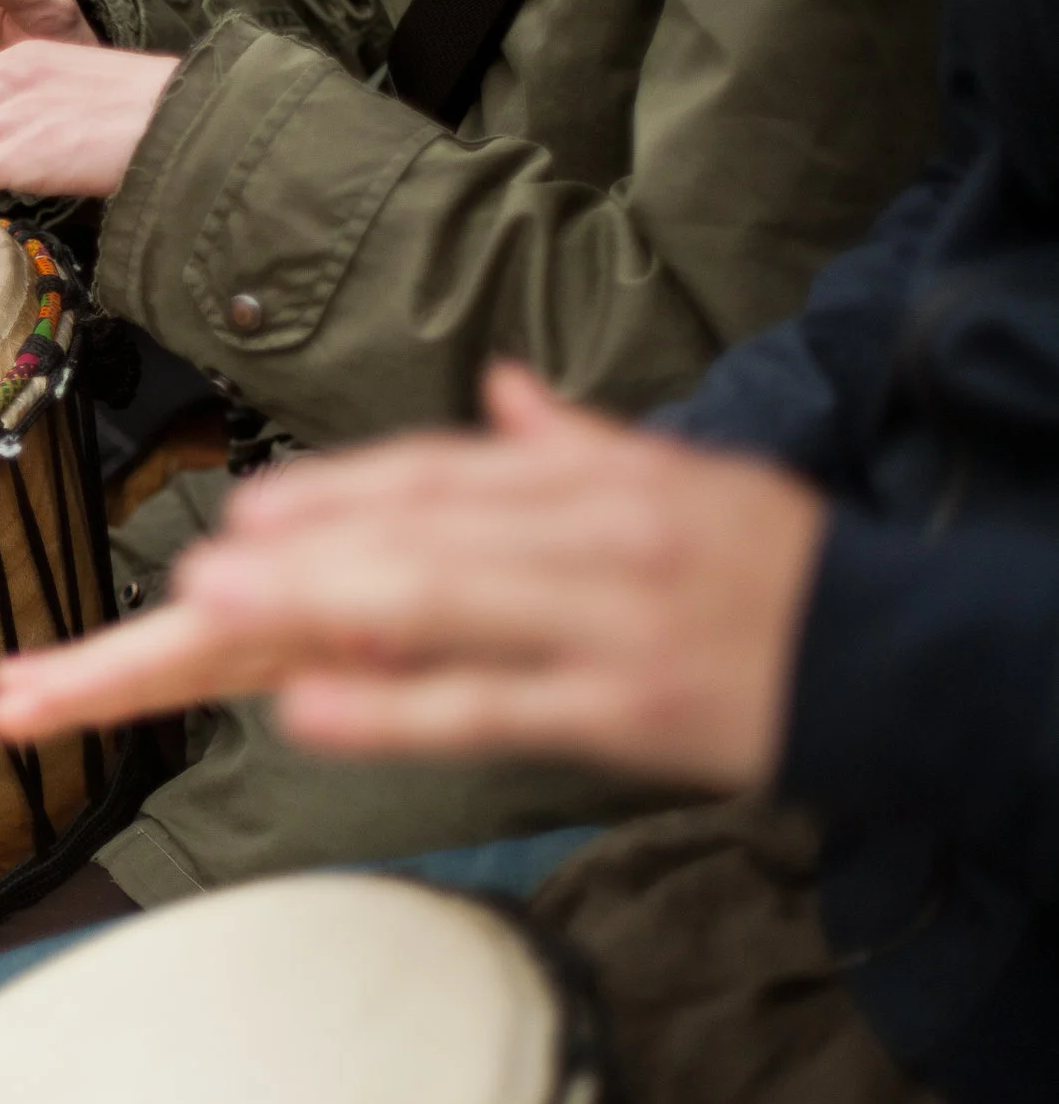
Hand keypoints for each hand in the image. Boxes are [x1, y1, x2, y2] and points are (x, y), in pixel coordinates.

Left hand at [0, 365, 821, 794]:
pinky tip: (307, 712)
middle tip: (199, 569)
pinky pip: (487, 705)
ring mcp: (602, 621)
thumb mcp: (684, 478)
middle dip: (301, 547)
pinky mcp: (624, 708)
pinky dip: (390, 708)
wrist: (904, 649)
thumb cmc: (775, 569)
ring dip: (312, 604)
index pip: (441, 476)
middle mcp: (587, 536)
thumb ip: (576, 441)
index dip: (340, 490)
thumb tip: (499, 391)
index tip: (252, 508)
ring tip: (215, 614)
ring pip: (433, 604)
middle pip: (415, 531)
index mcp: (594, 480)